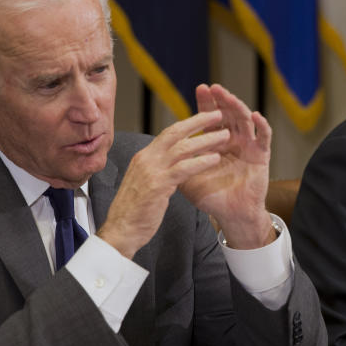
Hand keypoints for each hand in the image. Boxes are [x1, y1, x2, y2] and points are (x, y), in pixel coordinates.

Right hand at [97, 109, 229, 258]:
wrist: (120, 231)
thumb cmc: (135, 212)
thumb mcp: (146, 184)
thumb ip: (158, 171)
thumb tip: (174, 164)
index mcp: (143, 157)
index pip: (168, 134)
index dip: (188, 124)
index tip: (204, 118)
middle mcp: (146, 159)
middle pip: (175, 132)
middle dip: (198, 121)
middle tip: (218, 114)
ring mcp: (151, 171)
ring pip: (182, 148)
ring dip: (206, 140)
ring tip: (225, 136)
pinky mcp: (157, 185)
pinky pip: (184, 168)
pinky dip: (201, 162)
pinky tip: (216, 158)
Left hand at [179, 84, 273, 248]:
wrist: (231, 216)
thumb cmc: (211, 198)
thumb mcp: (188, 179)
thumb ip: (177, 163)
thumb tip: (156, 151)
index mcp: (216, 143)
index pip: (210, 118)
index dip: (206, 103)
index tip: (200, 88)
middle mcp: (233, 141)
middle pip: (228, 114)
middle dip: (221, 100)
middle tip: (214, 88)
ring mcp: (248, 147)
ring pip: (245, 121)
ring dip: (237, 107)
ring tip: (229, 97)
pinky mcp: (262, 156)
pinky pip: (264, 138)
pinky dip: (262, 126)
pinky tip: (255, 116)